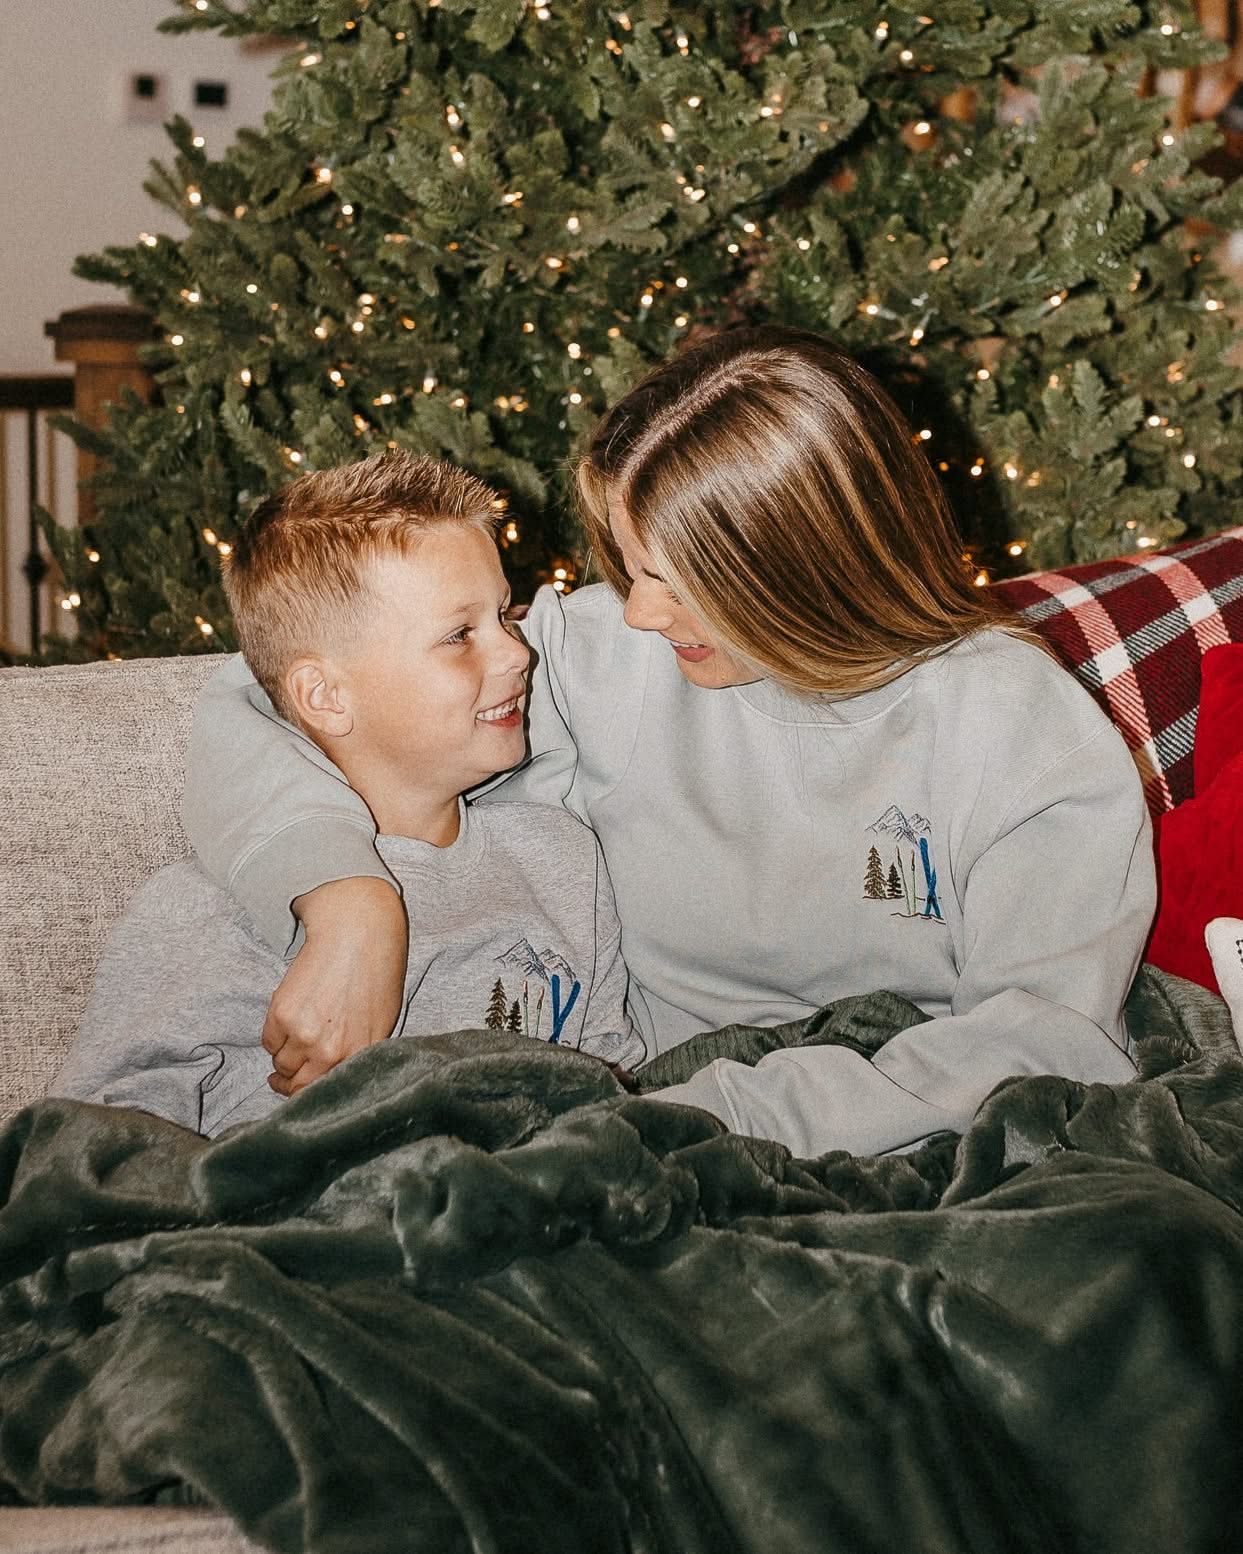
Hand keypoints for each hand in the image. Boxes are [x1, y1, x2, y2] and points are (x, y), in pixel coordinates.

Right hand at [262, 877, 407, 1095]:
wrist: (358, 930)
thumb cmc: (376, 969)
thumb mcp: (381, 1019)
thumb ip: (360, 1051)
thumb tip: (338, 1070)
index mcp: (360, 1054)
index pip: (327, 1092)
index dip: (311, 1094)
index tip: (301, 1090)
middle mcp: (332, 1052)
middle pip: (299, 1087)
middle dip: (290, 1084)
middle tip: (282, 1079)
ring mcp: (306, 1035)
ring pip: (281, 1065)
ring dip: (282, 1059)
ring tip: (290, 1043)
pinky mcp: (283, 1014)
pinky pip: (268, 1041)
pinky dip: (273, 1037)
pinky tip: (285, 1022)